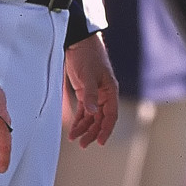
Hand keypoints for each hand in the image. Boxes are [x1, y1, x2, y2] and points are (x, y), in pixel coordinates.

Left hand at [64, 33, 118, 147]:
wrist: (78, 42)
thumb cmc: (87, 55)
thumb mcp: (88, 75)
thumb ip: (90, 94)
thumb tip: (92, 112)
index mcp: (110, 90)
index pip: (111, 115)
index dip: (106, 129)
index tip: (100, 142)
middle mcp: (104, 94)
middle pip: (101, 119)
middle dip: (93, 132)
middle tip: (83, 144)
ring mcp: (94, 93)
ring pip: (92, 116)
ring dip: (85, 128)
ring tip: (75, 138)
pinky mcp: (84, 91)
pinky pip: (84, 111)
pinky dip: (79, 120)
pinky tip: (73, 129)